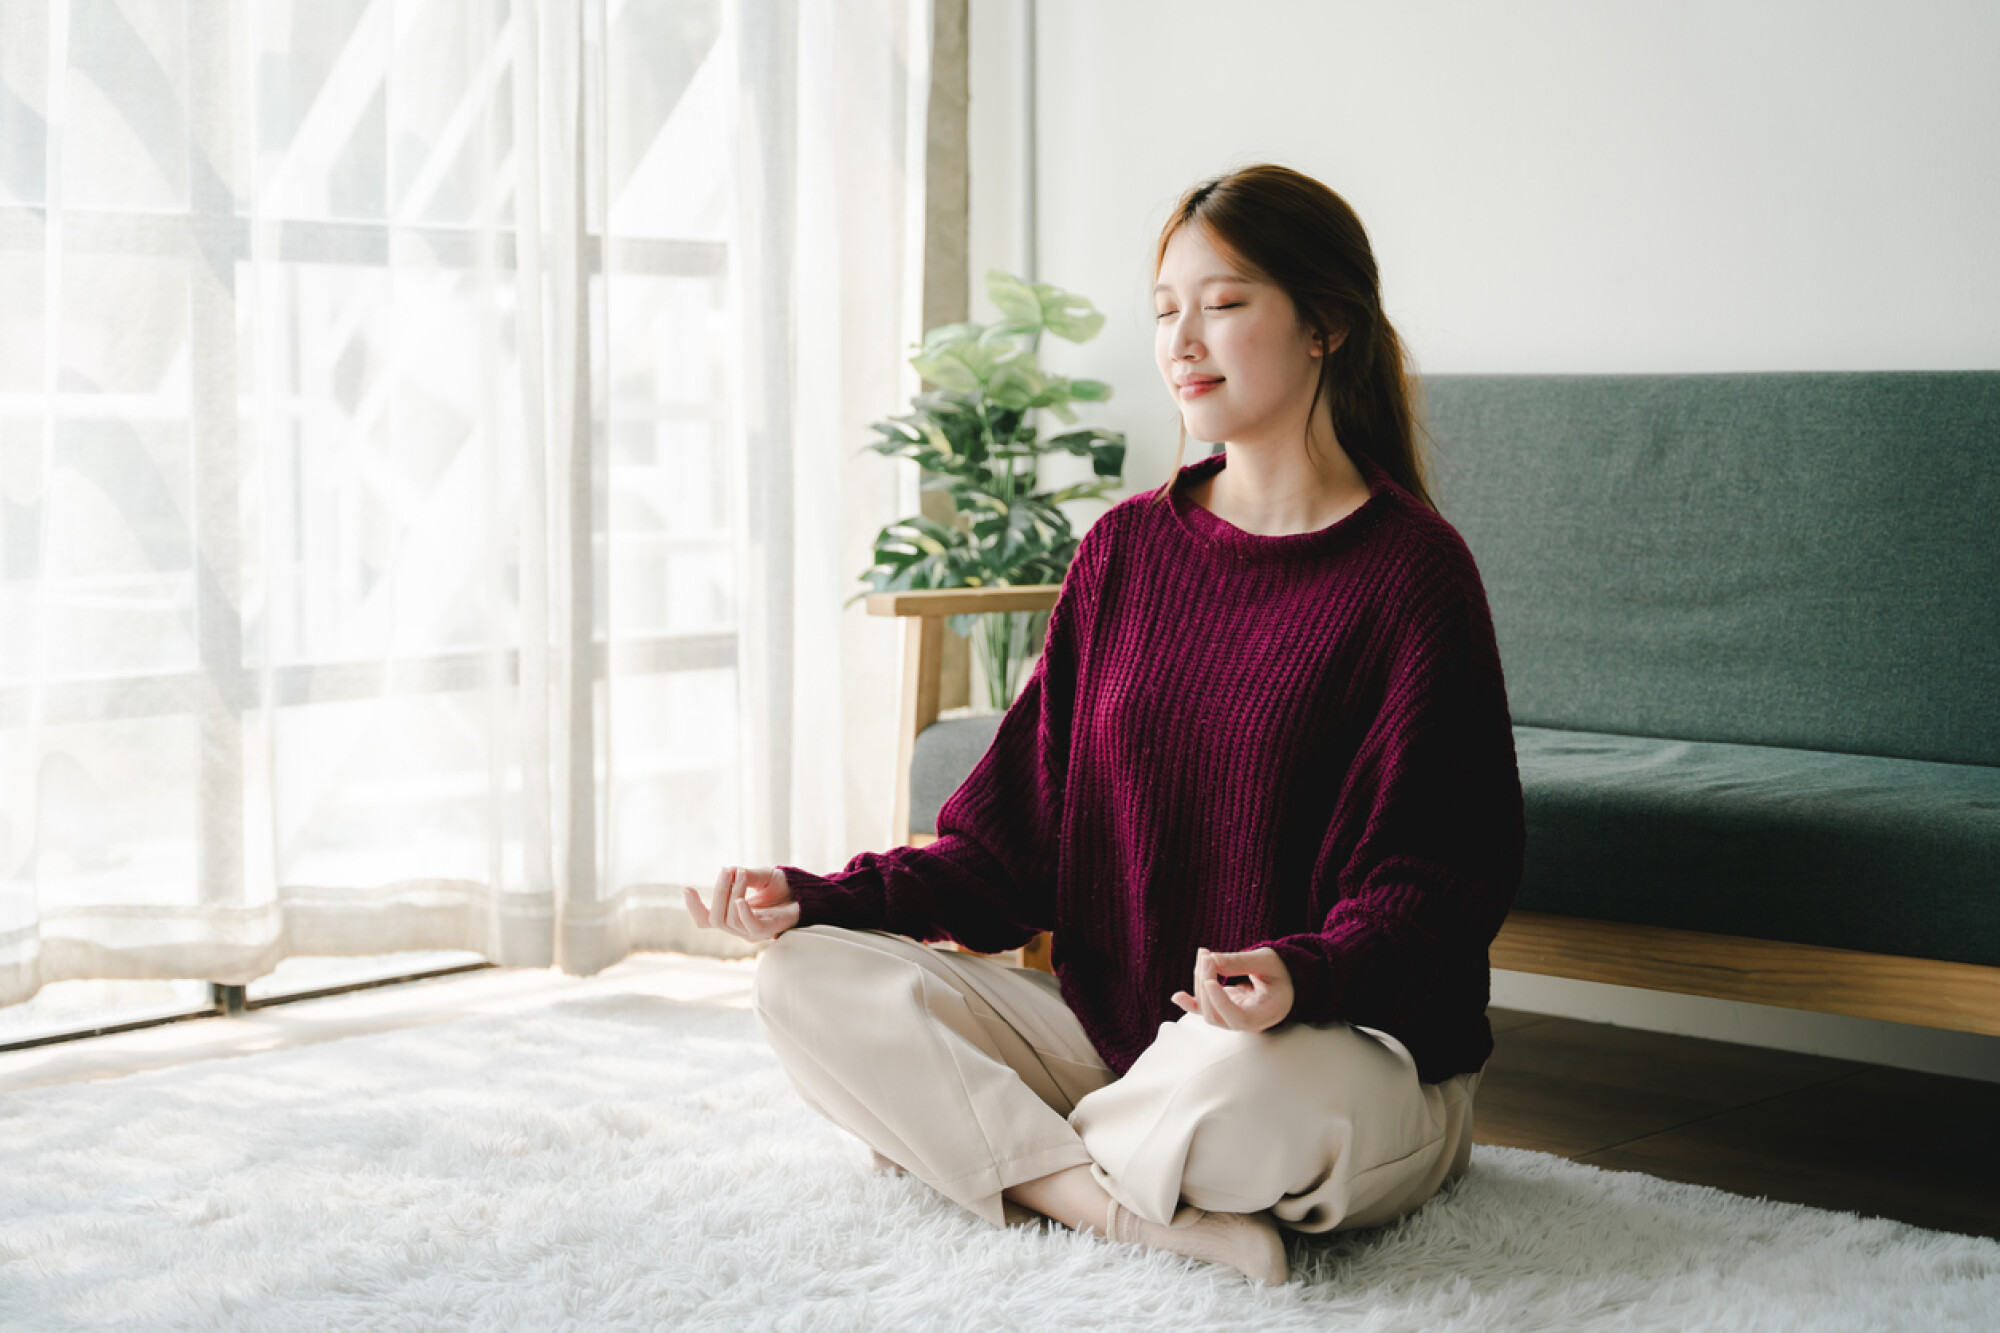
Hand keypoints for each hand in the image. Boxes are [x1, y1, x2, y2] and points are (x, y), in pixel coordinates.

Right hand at [685, 865, 800, 942]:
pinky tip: (741, 900)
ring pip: (729, 920)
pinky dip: (743, 913)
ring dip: (732, 893)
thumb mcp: (760, 876)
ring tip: (742, 873)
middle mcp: (740, 927)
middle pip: (715, 919)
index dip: (694, 908)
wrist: (807, 894)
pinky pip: (750, 927)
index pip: (707, 920)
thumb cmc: (782, 887)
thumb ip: (744, 875)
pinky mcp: (768, 931)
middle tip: (725, 870)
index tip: (687, 889)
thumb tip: (728, 871)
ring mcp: (753, 932)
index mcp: (733, 917)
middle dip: (717, 893)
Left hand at [1170, 946, 1293, 1031]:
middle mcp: (1248, 1023)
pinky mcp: (1221, 1011)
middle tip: (1206, 955)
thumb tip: (1210, 960)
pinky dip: (1189, 1003)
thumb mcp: (1267, 961)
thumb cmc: (1280, 972)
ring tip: (1204, 956)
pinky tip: (1178, 996)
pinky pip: (1202, 1012)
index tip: (1210, 982)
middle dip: (1206, 983)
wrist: (1282, 983)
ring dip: (1199, 982)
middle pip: (1217, 1014)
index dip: (1221, 1003)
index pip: (1240, 1019)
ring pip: (1207, 1011)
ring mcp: (1233, 1020)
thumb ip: (1241, 962)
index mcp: (1267, 1013)